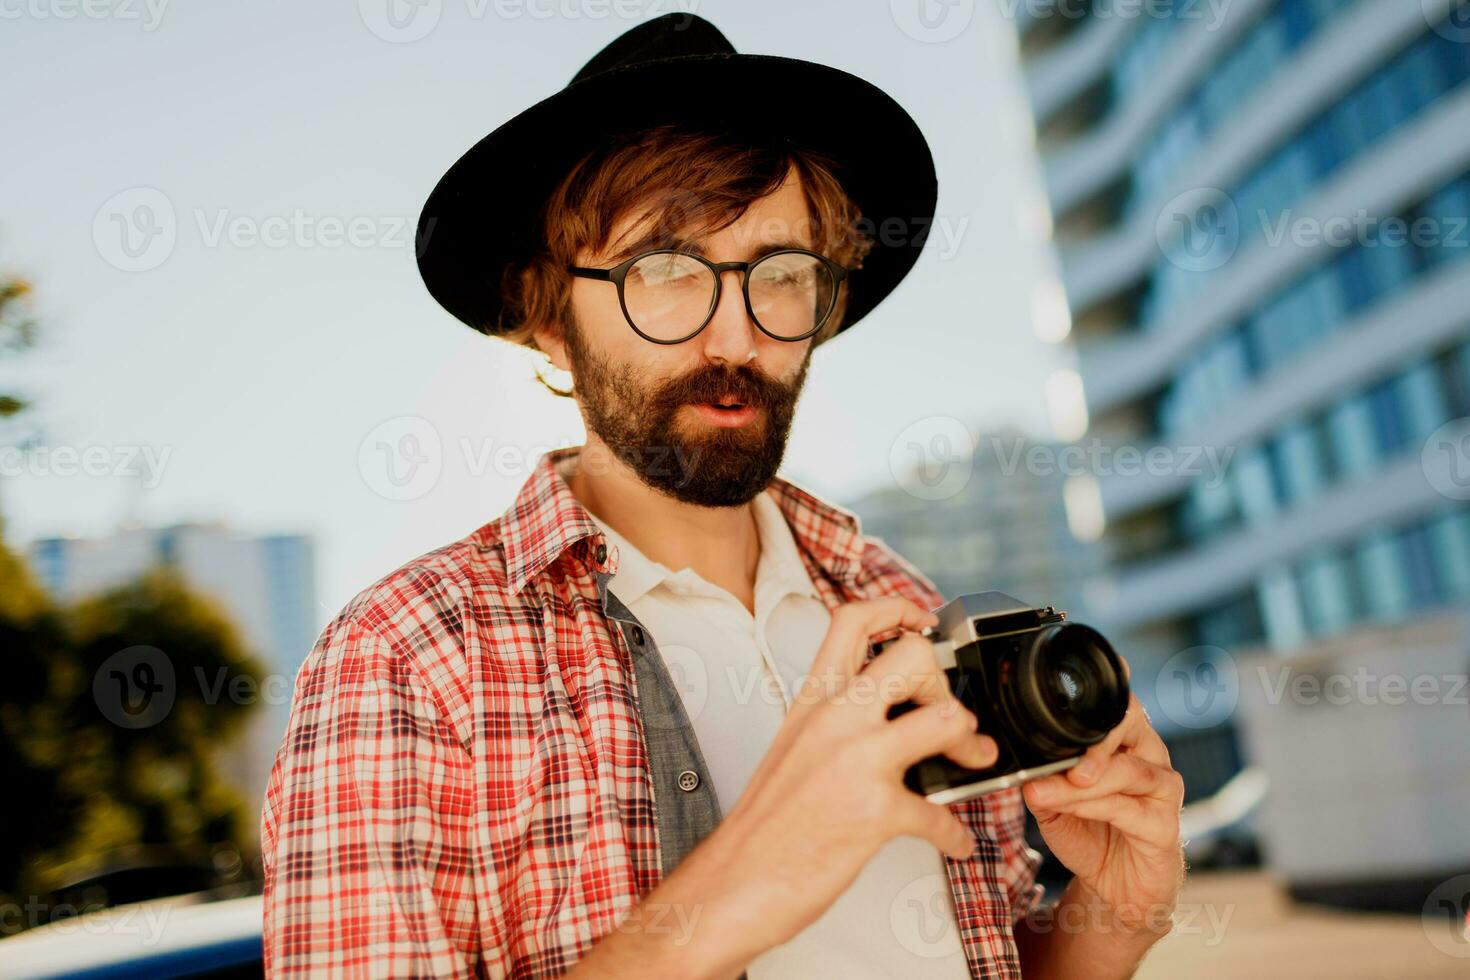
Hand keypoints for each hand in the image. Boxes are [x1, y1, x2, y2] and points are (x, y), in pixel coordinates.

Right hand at [568, 597, 999, 979]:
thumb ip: (833, 724)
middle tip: (946, 713)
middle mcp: (834, 720)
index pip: (853, 620)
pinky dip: (955, 834)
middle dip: (945, 682)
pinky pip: (941, 814)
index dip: (897, 609)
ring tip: (969, 765)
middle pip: (914, 655)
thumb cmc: (760, 829)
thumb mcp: (792, 750)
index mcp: (812, 702)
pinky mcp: (875, 812)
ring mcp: (857, 761)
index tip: (920, 621)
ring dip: (969, 744)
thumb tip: (881, 719)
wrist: (731, 884)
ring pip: (945, 717)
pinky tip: (950, 840)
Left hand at [1020, 684, 1185, 936]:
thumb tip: (1024, 768)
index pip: (1115, 703)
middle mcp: (1149, 755)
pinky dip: (1094, 806)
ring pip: (1126, 770)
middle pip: (1130, 723)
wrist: (1117, 889)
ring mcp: (1162, 788)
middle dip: (1093, 738)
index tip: (1053, 704)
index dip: (1092, 697)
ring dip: (1085, 780)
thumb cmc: (1090, 835)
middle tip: (1063, 760)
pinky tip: (1070, 808)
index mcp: (1125, 739)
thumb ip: (1042, 781)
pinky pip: (1129, 808)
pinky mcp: (1165, 824)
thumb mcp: (1053, 805)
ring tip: (1050, 789)